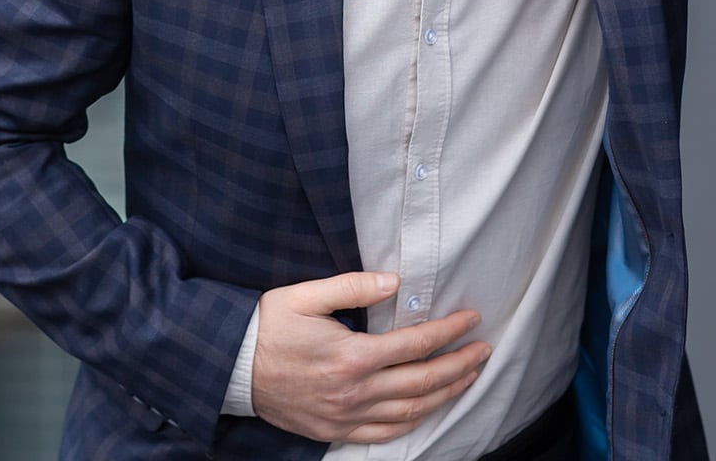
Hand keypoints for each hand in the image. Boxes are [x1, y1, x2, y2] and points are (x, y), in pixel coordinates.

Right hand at [250, 271, 490, 443]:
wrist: (230, 366)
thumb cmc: (267, 326)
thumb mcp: (304, 295)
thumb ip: (352, 287)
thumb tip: (395, 282)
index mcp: (352, 356)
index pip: (417, 344)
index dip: (450, 331)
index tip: (472, 320)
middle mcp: (355, 391)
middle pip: (424, 381)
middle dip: (460, 365)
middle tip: (484, 351)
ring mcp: (346, 415)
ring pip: (411, 411)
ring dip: (446, 394)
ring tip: (468, 378)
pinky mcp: (335, 430)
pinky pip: (385, 434)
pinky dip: (414, 423)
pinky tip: (428, 410)